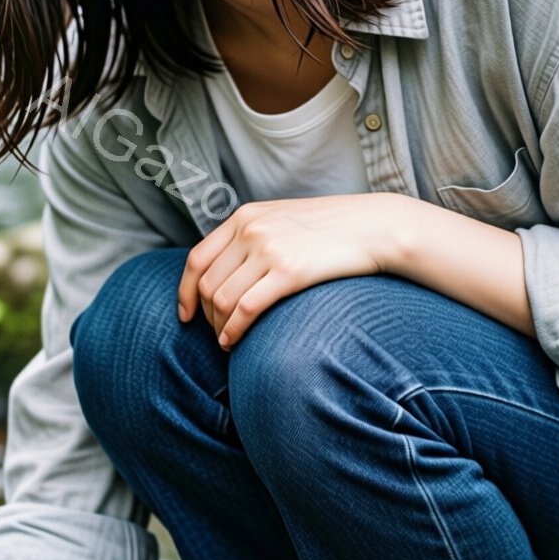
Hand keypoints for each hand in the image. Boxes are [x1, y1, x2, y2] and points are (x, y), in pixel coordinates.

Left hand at [177, 193, 399, 349]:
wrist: (374, 226)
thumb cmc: (330, 229)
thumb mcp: (282, 220)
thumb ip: (251, 238)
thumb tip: (226, 273)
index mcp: (244, 217)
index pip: (197, 259)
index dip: (184, 292)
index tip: (186, 315)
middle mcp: (250, 231)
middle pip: (206, 284)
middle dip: (206, 316)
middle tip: (217, 334)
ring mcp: (268, 250)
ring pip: (222, 299)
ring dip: (219, 327)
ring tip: (228, 342)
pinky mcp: (289, 272)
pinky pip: (246, 309)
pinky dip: (234, 330)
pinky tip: (236, 342)